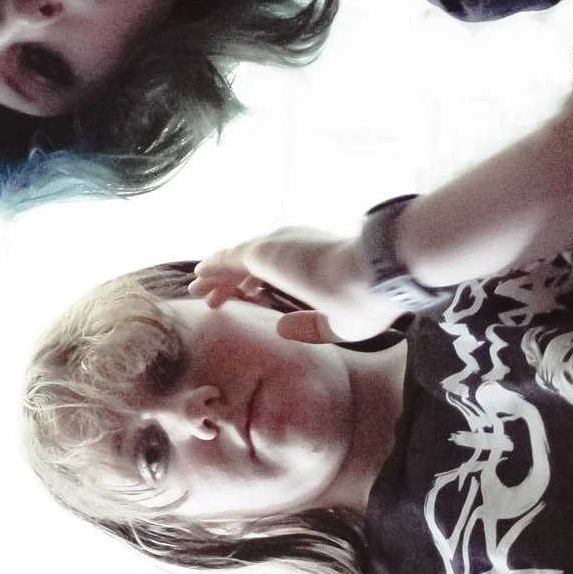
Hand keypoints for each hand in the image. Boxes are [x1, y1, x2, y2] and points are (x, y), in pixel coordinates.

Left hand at [191, 227, 401, 342]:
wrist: (375, 275)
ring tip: (197, 292)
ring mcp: (276, 245)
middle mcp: (293, 246)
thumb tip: (280, 327)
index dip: (258, 283)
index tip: (248, 297)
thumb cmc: (367, 299)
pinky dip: (211, 270)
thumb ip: (310, 326)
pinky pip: (225, 260)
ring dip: (216, 277)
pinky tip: (198, 280)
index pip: (276, 268)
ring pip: (234, 262)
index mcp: (314, 258)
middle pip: (251, 263)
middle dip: (231, 280)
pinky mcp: (260, 251)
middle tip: (214, 298)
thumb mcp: (339, 323)